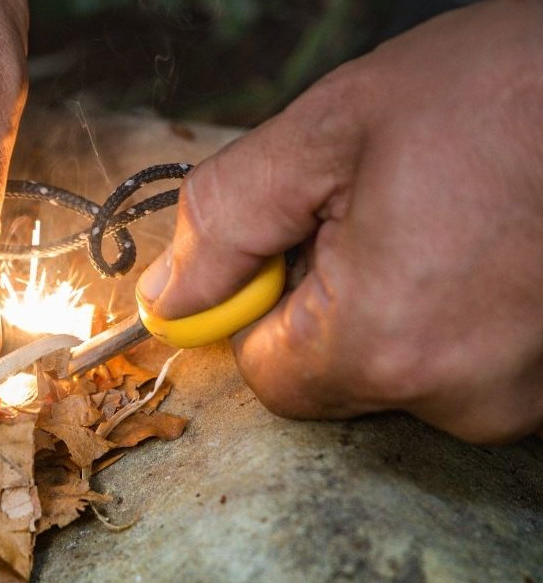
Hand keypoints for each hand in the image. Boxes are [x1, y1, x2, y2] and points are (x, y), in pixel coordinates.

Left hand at [138, 0, 542, 442]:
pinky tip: (490, 244)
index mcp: (384, 343)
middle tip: (386, 208)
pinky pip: (467, 362)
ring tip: (455, 216)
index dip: (262, 306)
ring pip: (405, 367)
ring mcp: (522, 399)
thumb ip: (228, 223)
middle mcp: (460, 397)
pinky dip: (461, 311)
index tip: (293, 242)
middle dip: (335, 297)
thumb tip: (169, 299)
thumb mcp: (330, 132)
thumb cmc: (505, 91)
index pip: (266, 374)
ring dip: (404, 300)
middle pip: (336, 375)